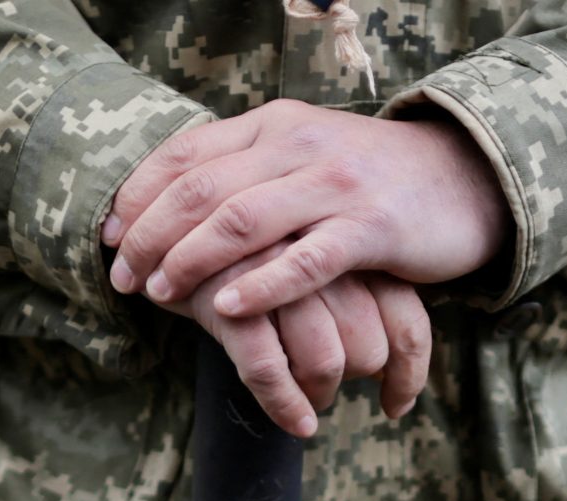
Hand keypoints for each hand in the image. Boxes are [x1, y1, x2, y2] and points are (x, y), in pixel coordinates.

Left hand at [104, 100, 510, 320]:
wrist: (461, 180)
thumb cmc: (368, 182)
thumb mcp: (301, 159)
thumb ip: (246, 174)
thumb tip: (172, 208)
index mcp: (272, 126)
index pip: (185, 154)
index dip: (137, 196)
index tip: (105, 238)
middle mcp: (297, 146)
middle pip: (201, 188)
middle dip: (150, 235)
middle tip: (120, 277)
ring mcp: (334, 185)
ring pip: (242, 220)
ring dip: (191, 259)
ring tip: (160, 293)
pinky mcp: (371, 228)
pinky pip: (305, 259)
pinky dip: (260, 285)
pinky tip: (226, 309)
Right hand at [157, 247, 431, 437]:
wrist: (163, 214)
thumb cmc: (249, 246)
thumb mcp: (307, 257)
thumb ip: (349, 290)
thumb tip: (390, 362)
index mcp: (346, 234)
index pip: (406, 313)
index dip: (409, 368)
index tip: (397, 402)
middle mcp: (318, 251)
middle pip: (371, 342)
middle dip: (359, 381)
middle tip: (333, 389)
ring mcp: (274, 274)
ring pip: (327, 359)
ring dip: (322, 394)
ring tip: (310, 400)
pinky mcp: (228, 299)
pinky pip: (270, 368)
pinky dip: (287, 405)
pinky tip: (298, 425)